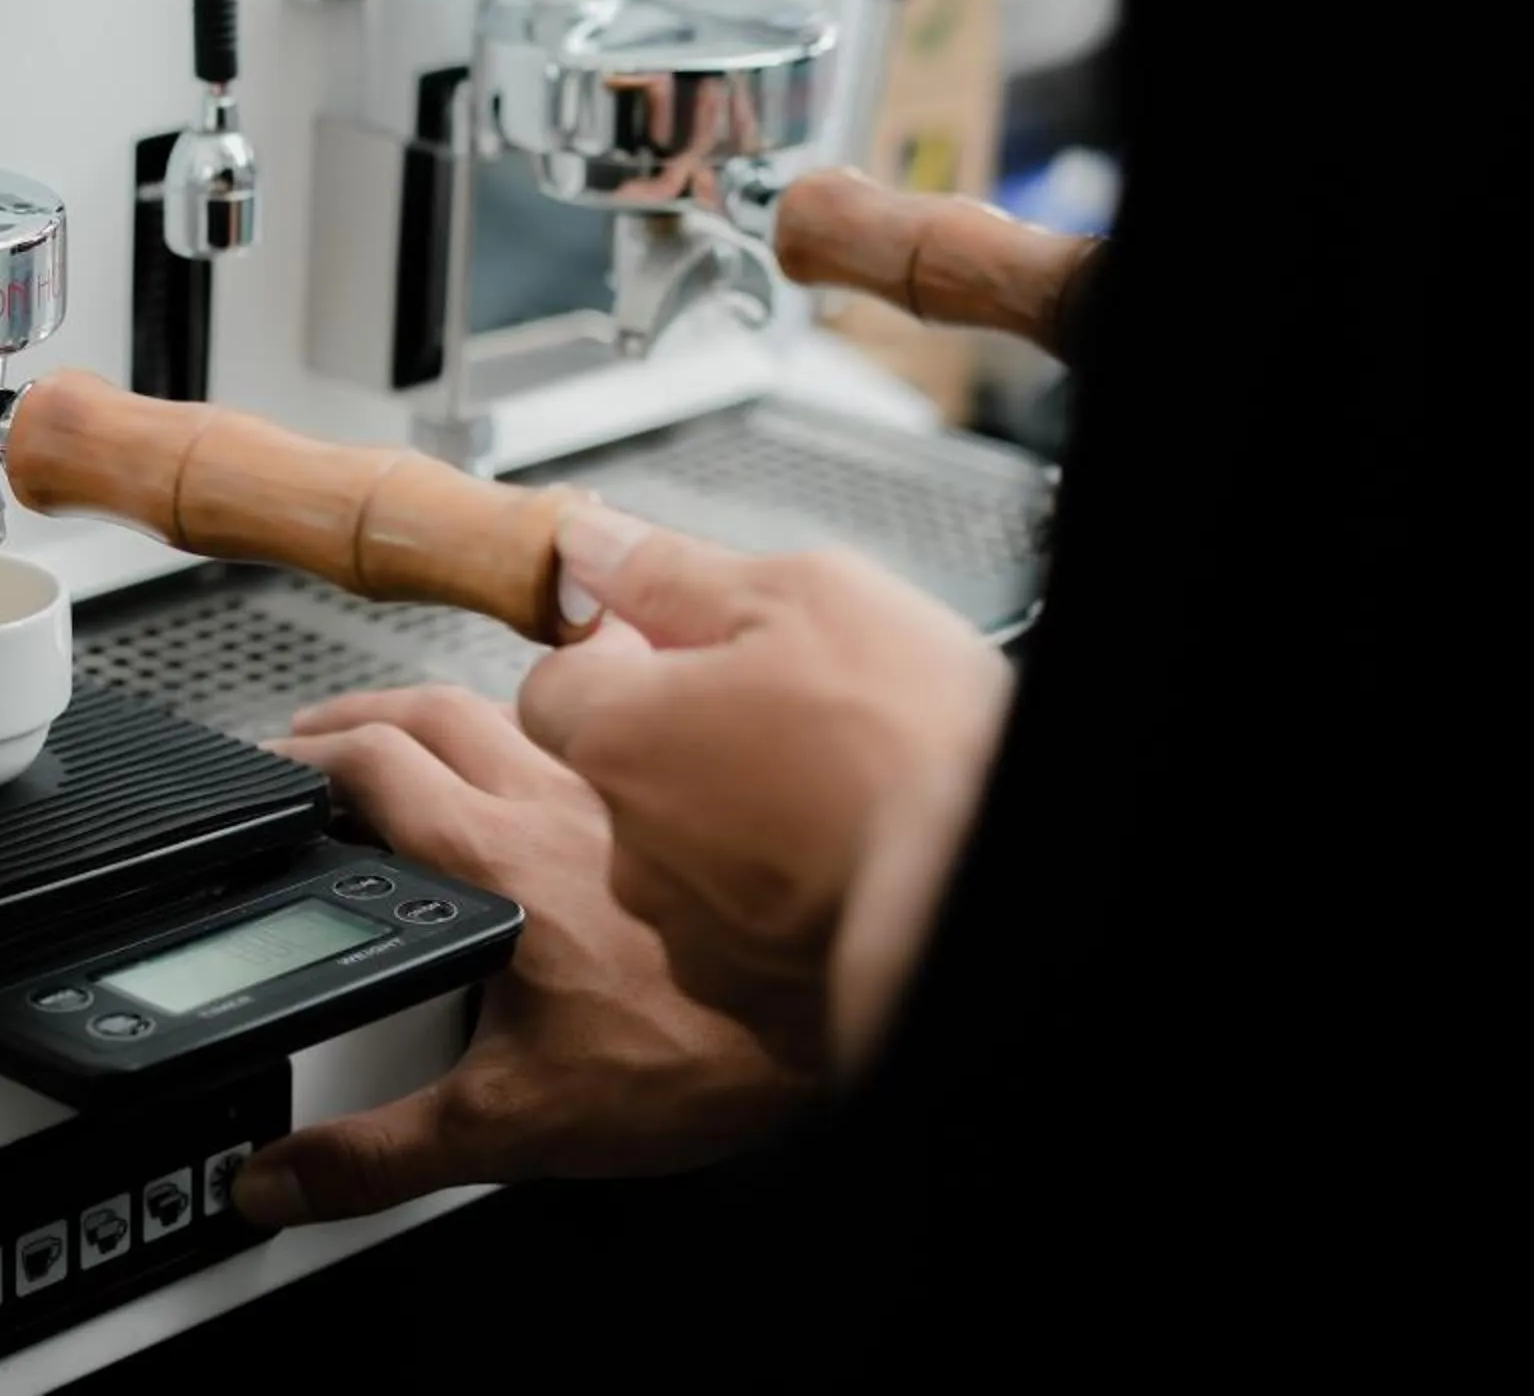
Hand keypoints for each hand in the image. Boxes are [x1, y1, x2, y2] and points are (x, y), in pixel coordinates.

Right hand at [228, 686, 798, 1229]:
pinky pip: (608, 722)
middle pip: (424, 712)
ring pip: (510, 705)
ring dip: (444, 709)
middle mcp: (551, 803)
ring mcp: (619, 794)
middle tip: (314, 736)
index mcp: (489, 862)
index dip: (300, 759)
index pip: (367, 768)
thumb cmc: (696, 1057)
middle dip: (354, 718)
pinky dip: (561, 716)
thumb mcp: (509, 1126)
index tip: (265, 767)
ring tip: (412, 732)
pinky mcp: (679, 803)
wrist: (825, 1022)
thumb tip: (279, 1181)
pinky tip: (564, 741)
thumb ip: (380, 1155)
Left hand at [525, 507, 1013, 1079]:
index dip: (611, 657)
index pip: (553, 688)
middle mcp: (635, 846)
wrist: (980, 884)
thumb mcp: (799, 596)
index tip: (668, 641)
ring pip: (683, 856)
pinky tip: (843, 862)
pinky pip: (742, 931)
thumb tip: (589, 541)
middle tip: (779, 710)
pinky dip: (779, 897)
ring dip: (731, 822)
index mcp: (622, 736)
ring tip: (829, 791)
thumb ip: (672, 572)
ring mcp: (692, 930)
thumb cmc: (907, 744)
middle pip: (623, 774)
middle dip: (681, 739)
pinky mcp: (753, 993)